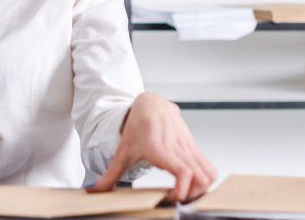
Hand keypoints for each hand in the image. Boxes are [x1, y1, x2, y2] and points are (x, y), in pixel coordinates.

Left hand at [87, 92, 216, 203]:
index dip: (183, 189)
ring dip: (201, 188)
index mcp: (159, 149)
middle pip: (200, 178)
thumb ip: (110, 175)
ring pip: (209, 174)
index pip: (183, 172)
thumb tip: (94, 190)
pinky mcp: (196, 148)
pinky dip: (206, 180)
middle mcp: (177, 148)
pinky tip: (191, 184)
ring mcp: (189, 148)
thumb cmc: (138, 127)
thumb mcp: (122, 151)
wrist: (152, 104)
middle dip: (192, 195)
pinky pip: (210, 168)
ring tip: (184, 193)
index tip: (172, 198)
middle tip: (176, 199)